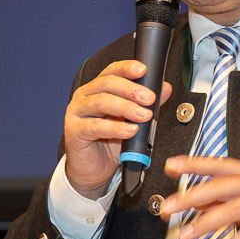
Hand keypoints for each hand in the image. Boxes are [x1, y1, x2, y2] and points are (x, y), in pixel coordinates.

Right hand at [63, 60, 173, 197]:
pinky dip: (116, 128)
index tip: (143, 70)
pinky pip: (96, 126)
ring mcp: (76, 113)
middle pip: (106, 84)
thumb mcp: (132, 121)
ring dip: (125, 107)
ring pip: (100, 102)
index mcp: (97, 89)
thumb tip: (165, 89)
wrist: (94, 170)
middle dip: (131, 89)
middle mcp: (84, 97)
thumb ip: (146, 104)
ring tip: (144, 115)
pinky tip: (130, 130)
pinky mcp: (74, 132)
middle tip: (149, 98)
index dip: (126, 68)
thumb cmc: (109, 143)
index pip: (111, 72)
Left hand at [159, 155, 239, 238]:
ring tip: (187, 234)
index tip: (171, 166)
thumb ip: (224, 195)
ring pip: (234, 211)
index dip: (194, 164)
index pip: (219, 164)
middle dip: (192, 197)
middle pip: (222, 187)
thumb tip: (194, 198)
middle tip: (169, 207)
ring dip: (207, 223)